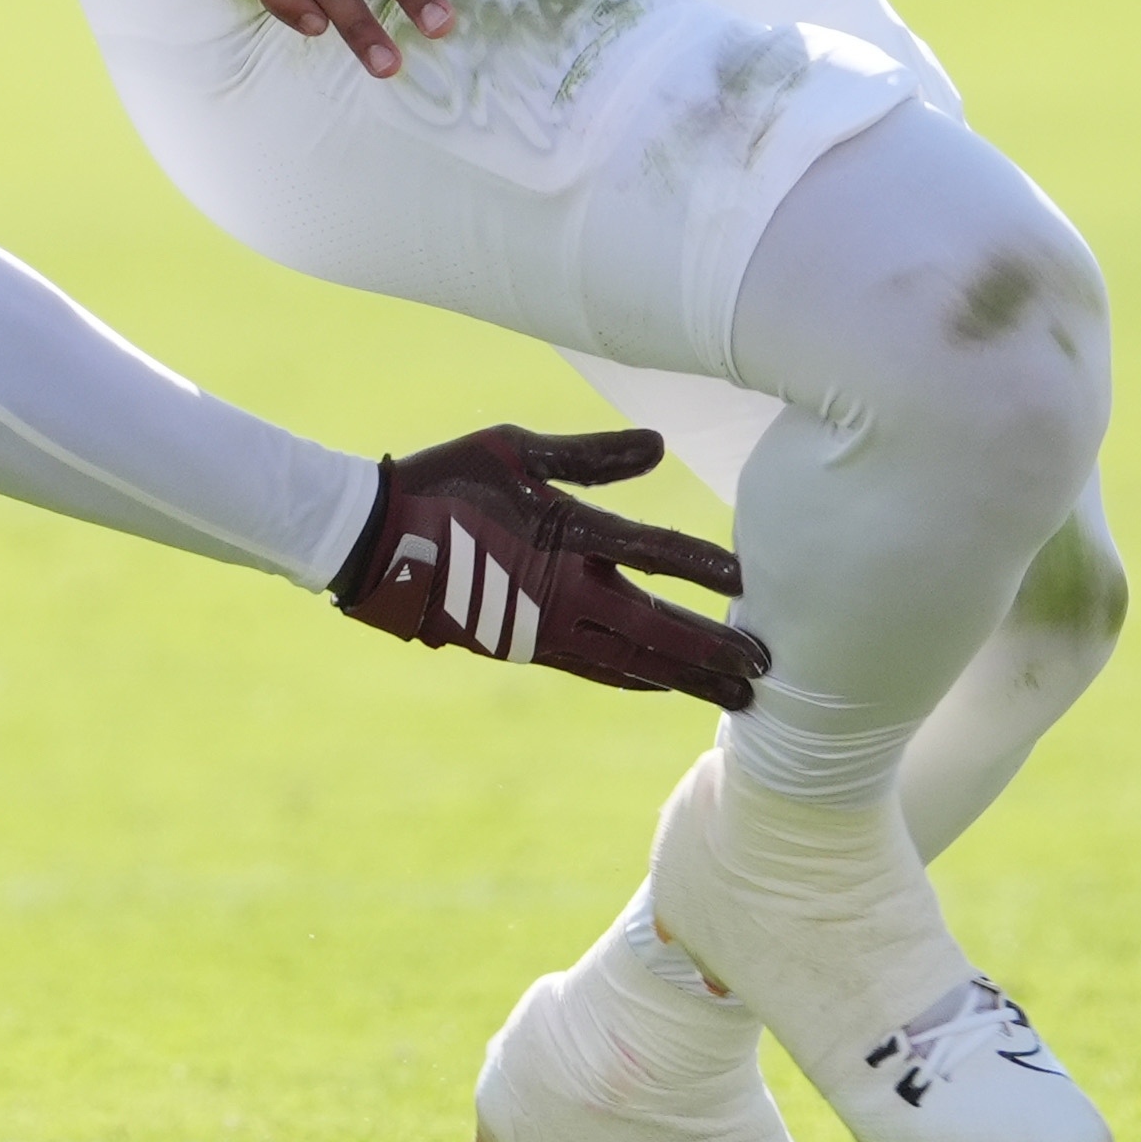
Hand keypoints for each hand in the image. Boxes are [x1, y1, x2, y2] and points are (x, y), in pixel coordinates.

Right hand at [332, 423, 768, 710]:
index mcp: (565, 533)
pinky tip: (664, 683)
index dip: (705, 567)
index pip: (653, 551)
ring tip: (735, 696)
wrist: (374, 541)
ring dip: (687, 678)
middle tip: (766, 673)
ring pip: (631, 660)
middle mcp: (563, 590)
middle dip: (712, 651)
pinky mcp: (524, 645)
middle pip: (656, 627)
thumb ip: (590, 455)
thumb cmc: (447, 480)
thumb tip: (659, 445)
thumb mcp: (516, 450)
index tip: (753, 584)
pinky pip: (595, 667)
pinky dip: (637, 677)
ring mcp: (544, 626)